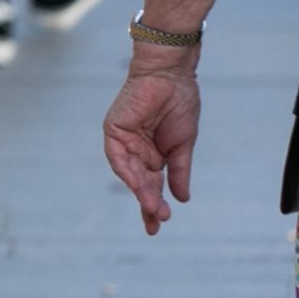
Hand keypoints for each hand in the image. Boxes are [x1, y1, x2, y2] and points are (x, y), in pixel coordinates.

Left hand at [104, 62, 201, 234]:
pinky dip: (126, 171)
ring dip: (141, 191)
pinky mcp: (114, 130)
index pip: (152, 185)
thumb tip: (182, 199)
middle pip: (140, 183)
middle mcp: (137, 151)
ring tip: (153, 208)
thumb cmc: (180, 102)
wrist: (172, 74)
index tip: (160, 223)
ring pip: (130, 173)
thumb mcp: (183, 144)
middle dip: (148, 202)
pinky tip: (136, 184)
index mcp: (154, 155)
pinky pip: (117, 156)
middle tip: (157, 222)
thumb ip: (179, 171)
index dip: (155, 204)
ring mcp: (125, 141)